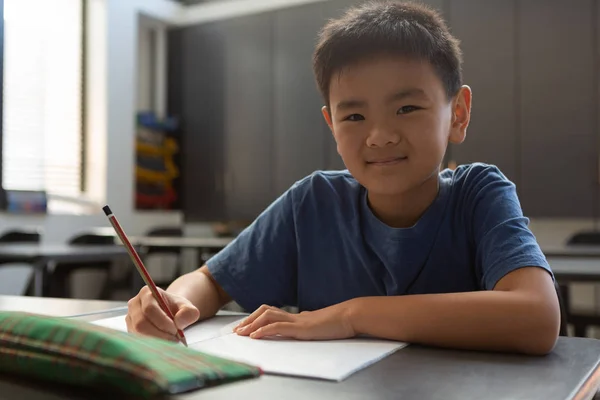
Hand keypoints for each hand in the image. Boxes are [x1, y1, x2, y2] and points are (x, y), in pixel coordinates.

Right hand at [126, 286, 199, 341]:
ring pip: (138, 334)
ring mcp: (130, 318)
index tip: (176, 330)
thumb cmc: (177, 309)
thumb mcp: (187, 307)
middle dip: (159, 334)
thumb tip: (179, 323)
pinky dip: (151, 345)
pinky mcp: (130, 330)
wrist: (170, 313)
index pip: (150, 308)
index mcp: (146, 293)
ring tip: (170, 341)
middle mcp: (134, 304)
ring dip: (156, 341)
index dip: (162, 322)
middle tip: (174, 339)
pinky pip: (137, 341)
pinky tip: (162, 344)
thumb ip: (188, 312)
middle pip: (141, 323)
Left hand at [233, 303, 355, 339]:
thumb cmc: (338, 323)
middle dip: (249, 320)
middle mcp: (294, 316)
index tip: (245, 326)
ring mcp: (296, 320)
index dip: (256, 318)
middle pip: (265, 311)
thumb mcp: (319, 326)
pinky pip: (277, 327)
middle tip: (237, 330)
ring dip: (251, 325)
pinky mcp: (300, 328)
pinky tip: (255, 336)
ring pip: (267, 317)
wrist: (350, 317)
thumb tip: (306, 328)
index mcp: (297, 316)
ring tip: (241, 333)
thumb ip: (310, 326)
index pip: (271, 312)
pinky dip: (263, 330)